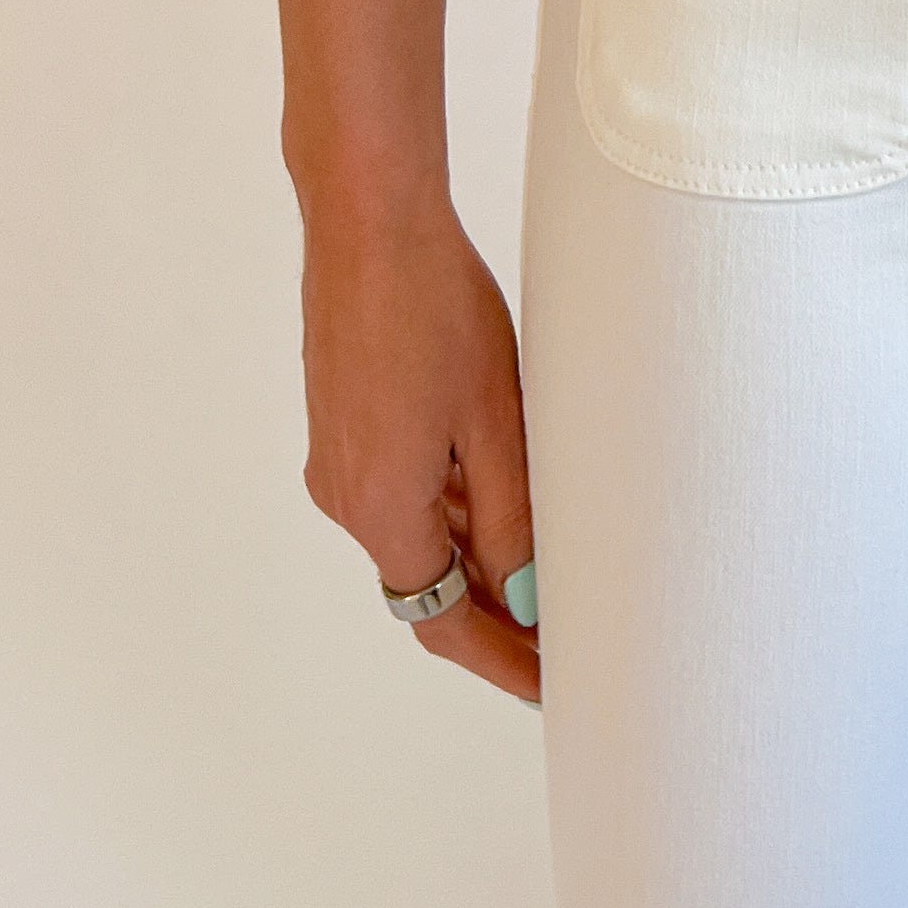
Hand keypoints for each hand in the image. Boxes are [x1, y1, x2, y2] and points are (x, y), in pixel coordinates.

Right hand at [297, 182, 541, 703]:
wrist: (369, 223)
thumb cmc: (436, 308)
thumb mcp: (494, 421)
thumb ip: (511, 518)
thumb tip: (528, 598)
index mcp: (381, 508)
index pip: (442, 621)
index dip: (500, 659)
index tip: (550, 685)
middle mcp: (346, 497)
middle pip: (426, 584)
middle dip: (496, 614)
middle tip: (567, 634)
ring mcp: (339, 460)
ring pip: (418, 534)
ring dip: (477, 555)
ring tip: (553, 564)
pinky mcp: (345, 426)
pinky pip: (403, 492)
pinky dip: (453, 508)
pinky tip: (507, 493)